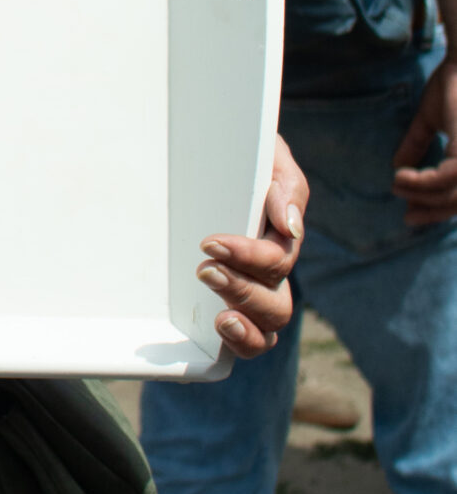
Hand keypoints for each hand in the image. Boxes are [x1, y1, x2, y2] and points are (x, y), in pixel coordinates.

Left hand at [196, 135, 305, 356]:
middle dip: (242, 291)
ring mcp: (248, 294)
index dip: (248, 257)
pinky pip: (244, 341)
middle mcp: (268, 274)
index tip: (211, 243)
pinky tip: (221, 332)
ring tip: (221, 318)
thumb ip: (284, 187)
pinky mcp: (220, 306)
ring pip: (266, 329)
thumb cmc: (243, 156)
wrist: (213, 148)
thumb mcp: (267, 158)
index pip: (276, 261)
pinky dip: (240, 345)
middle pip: (274, 304)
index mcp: (281, 240)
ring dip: (246, 328)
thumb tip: (290, 227)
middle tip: (204, 270)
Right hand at [392, 55, 456, 228]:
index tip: (412, 214)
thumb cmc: (452, 84)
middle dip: (433, 211)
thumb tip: (398, 167)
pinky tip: (402, 177)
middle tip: (407, 216)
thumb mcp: (432, 120)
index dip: (440, 209)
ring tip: (398, 186)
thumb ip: (418, 144)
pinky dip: (421, 182)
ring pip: (452, 194)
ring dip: (422, 196)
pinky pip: (444, 179)